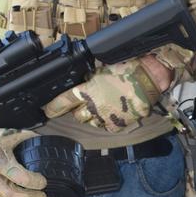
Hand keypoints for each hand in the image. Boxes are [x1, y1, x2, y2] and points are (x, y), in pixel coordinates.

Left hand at [43, 57, 162, 131]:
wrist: (148, 80)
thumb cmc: (126, 70)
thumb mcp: (102, 70)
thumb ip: (90, 79)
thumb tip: (83, 82)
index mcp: (87, 91)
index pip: (63, 102)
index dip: (53, 107)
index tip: (47, 111)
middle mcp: (93, 106)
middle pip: (77, 115)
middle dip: (80, 110)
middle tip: (88, 102)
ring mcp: (105, 117)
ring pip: (91, 122)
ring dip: (94, 116)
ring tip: (104, 106)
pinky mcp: (116, 125)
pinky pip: (106, 126)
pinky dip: (107, 121)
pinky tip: (113, 112)